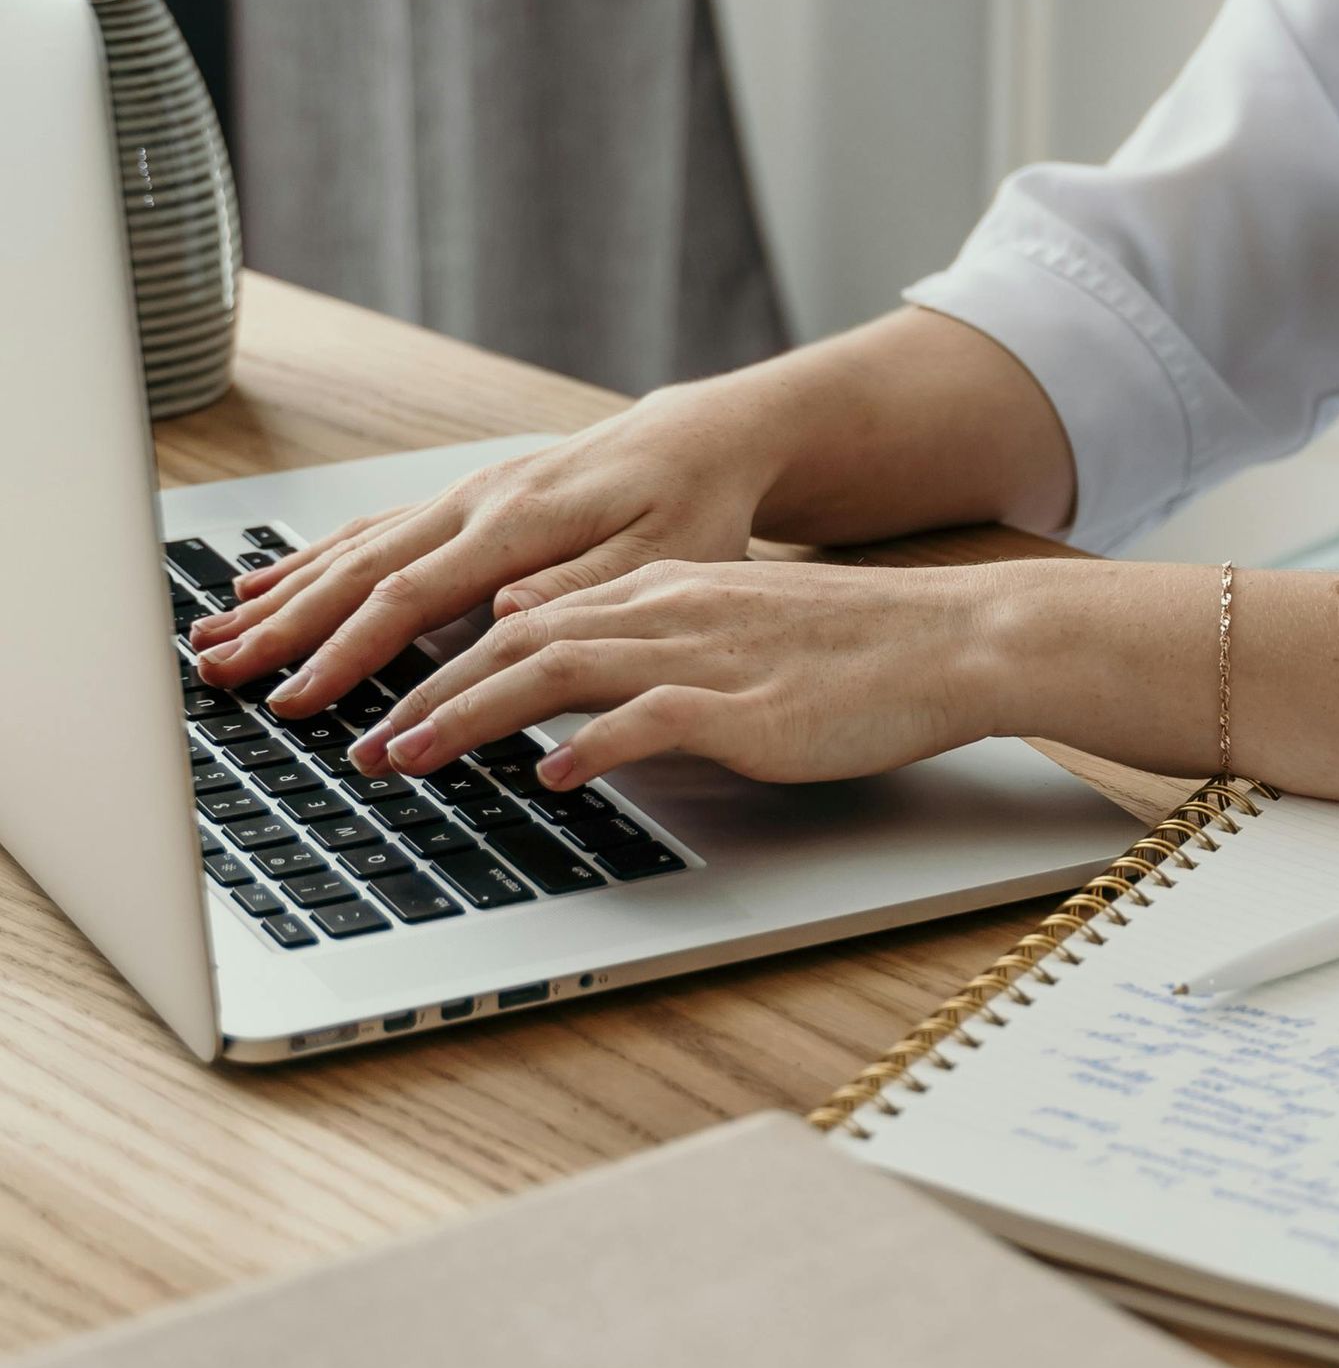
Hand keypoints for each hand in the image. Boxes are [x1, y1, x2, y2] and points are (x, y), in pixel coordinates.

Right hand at [189, 389, 783, 713]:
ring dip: (280, 596)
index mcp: (520, 523)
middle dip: (285, 629)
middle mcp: (477, 502)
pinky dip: (311, 561)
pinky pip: (371, 531)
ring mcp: (463, 496)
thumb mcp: (665, 557)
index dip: (349, 654)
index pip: (411, 597)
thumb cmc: (692, 507)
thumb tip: (505, 613)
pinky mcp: (464, 500)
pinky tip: (265, 586)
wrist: (700, 441)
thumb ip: (584, 589)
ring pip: (353, 549)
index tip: (300, 703)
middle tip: (220, 677)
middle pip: (359, 571)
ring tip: (215, 637)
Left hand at [345, 559, 1009, 786]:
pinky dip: (592, 744)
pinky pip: (650, 719)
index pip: (519, 622)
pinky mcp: (744, 705)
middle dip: (424, 696)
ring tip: (413, 760)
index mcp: (658, 591)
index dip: (436, 666)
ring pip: (556, 671)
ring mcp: (701, 654)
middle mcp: (664, 611)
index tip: (379, 711)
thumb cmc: (845, 650)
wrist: (945, 639)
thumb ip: (639, 644)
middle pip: (512, 643)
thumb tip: (550, 665)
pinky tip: (552, 776)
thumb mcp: (724, 632)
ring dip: (471, 718)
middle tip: (363, 749)